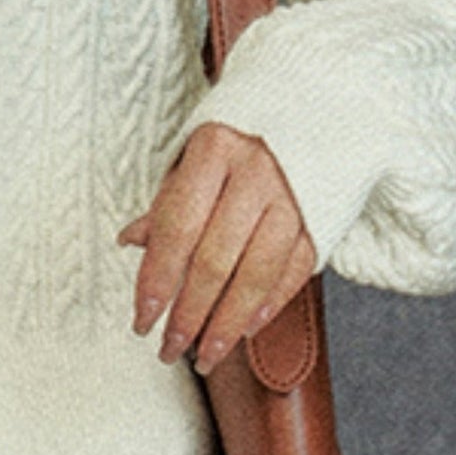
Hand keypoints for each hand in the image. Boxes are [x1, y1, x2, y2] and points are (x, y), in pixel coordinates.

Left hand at [117, 123, 314, 372]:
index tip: (142, 320)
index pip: (177, 227)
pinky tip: (246, 329)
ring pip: (257, 274)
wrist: (312, 100)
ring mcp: (296, 195)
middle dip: (189, 313)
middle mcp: (259, 172)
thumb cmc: (239, 134)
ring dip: (228, 323)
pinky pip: (296, 271)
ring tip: (206, 354)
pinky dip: (270, 304)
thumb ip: (168, 200)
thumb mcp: (194, 152)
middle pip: (216, 259)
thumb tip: (130, 243)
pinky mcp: (324, 215)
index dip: (157, 279)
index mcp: (216, 150)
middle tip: (169, 348)